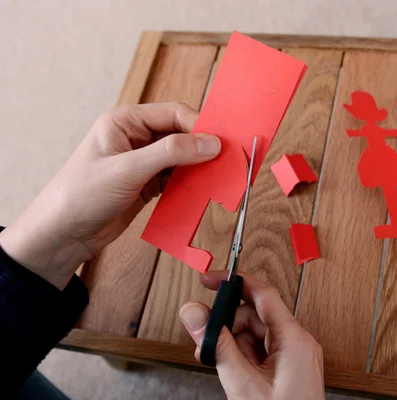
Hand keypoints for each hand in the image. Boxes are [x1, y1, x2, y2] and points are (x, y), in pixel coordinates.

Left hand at [0, 102, 220, 289]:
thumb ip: (170, 153)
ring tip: (217, 178)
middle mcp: (136, 138)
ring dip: (198, 168)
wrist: (62, 235)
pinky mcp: (147, 184)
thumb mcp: (127, 170)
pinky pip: (176, 178)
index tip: (220, 143)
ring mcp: (142, 162)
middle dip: (203, 148)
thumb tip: (210, 143)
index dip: (199, 126)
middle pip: (181, 135)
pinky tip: (200, 191)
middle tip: (226, 161)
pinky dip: (190, 184)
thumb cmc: (80, 195)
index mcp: (125, 122)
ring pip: (182, 158)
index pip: (173, 114)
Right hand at [179, 271, 324, 399]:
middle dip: (228, 325)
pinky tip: (233, 371)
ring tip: (220, 364)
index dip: (235, 282)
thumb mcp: (242, 384)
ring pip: (256, 334)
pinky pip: (262, 350)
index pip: (262, 294)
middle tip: (206, 342)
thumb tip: (195, 313)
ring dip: (234, 344)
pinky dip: (244, 356)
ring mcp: (295, 355)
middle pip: (256, 316)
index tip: (211, 279)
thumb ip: (217, 345)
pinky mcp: (290, 368)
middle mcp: (298, 342)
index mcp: (294, 338)